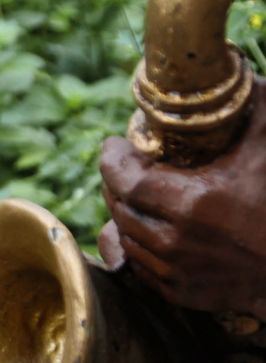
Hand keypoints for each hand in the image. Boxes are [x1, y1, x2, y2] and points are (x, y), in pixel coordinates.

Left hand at [98, 79, 265, 319]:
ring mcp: (172, 271)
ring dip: (124, 213)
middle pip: (119, 208)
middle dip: (116, 183)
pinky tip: (147, 226)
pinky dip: (136, 242)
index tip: (113, 144)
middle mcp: (172, 241)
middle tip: (123, 165)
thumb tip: (235, 70)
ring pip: (125, 237)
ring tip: (134, 193)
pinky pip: (138, 265)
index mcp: (190, 204)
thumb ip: (255, 107)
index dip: (112, 160)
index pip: (125, 180)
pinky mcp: (177, 292)